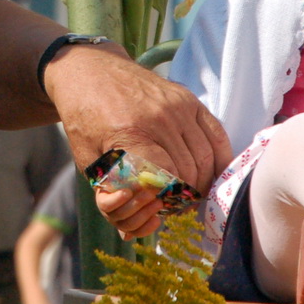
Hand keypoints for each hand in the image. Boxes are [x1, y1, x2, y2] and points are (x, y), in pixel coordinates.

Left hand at [43, 45, 230, 238]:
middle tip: (173, 207)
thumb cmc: (85, 118)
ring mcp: (178, 106)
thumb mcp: (88, 160)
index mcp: (130, 132)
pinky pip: (216, 137)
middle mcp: (159, 118)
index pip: (164, 179)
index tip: (157, 209)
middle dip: (183, 197)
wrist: (89, 71)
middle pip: (187, 172)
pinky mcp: (189, 100)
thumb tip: (128, 232)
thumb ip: (109, 195)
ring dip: (200, 183)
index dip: (164, 200)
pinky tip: (210, 177)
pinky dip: (218, 161)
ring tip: (187, 195)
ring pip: (205, 158)